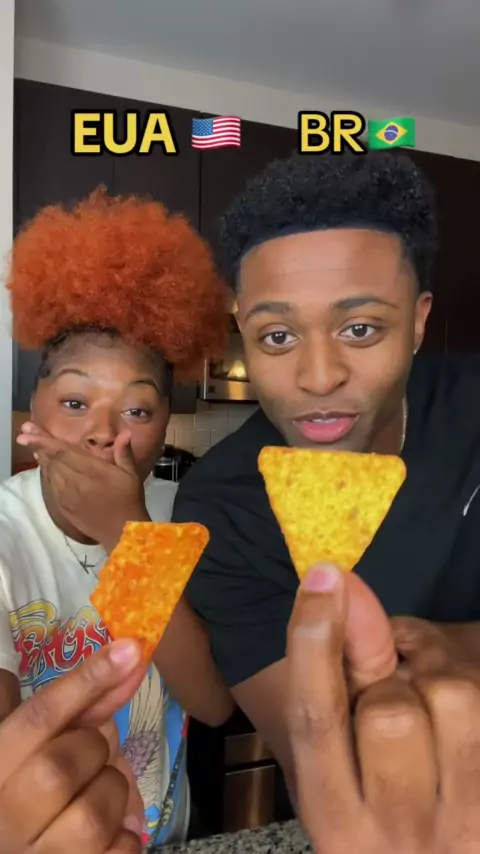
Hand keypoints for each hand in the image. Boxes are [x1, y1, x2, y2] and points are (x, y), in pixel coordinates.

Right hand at [0, 638, 146, 853]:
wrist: (21, 844)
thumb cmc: (29, 787)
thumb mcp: (41, 739)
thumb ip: (79, 703)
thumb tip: (130, 655)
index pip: (37, 717)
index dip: (87, 680)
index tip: (131, 648)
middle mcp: (3, 816)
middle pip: (60, 767)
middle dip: (91, 750)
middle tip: (89, 752)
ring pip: (92, 816)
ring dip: (111, 792)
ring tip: (96, 792)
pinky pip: (118, 852)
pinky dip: (126, 832)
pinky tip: (110, 828)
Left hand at [17, 424, 148, 550]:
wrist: (121, 532)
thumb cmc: (128, 500)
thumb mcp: (131, 475)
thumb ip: (124, 453)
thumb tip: (125, 433)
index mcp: (94, 473)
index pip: (64, 452)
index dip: (46, 440)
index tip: (30, 431)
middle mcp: (77, 483)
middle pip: (53, 460)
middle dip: (38, 444)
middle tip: (25, 432)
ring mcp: (68, 496)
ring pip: (50, 472)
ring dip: (41, 458)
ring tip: (34, 445)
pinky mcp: (64, 507)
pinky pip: (51, 486)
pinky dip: (46, 473)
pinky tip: (45, 466)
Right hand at [287, 563, 479, 853]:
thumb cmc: (383, 807)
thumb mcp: (347, 763)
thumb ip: (344, 678)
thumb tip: (339, 584)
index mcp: (333, 816)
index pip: (317, 717)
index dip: (315, 640)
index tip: (324, 576)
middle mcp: (394, 832)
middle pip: (391, 710)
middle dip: (395, 683)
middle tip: (400, 697)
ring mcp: (462, 830)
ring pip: (455, 699)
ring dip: (444, 683)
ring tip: (437, 715)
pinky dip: (474, 692)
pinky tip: (463, 728)